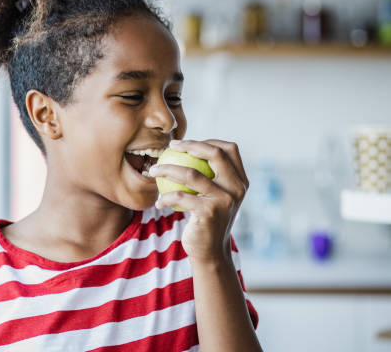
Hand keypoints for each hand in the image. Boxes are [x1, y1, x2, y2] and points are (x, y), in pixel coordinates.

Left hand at [149, 139, 248, 265]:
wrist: (210, 253)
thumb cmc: (206, 220)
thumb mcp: (214, 197)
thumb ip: (210, 177)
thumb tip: (185, 150)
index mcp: (240, 181)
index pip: (229, 149)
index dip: (207, 141)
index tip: (185, 143)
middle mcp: (236, 188)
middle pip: (215, 154)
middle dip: (190, 145)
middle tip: (170, 147)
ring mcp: (224, 200)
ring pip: (192, 174)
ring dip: (167, 169)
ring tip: (153, 170)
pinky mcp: (209, 212)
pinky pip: (180, 196)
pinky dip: (166, 198)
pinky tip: (158, 202)